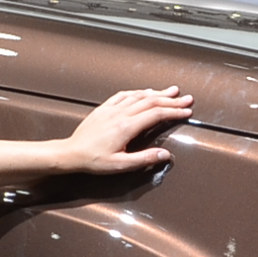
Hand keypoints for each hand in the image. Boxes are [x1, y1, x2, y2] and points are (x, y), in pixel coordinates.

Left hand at [61, 86, 192, 173]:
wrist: (71, 153)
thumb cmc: (94, 160)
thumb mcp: (121, 165)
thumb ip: (144, 158)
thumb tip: (165, 155)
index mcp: (127, 127)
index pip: (156, 114)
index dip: (174, 111)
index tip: (186, 111)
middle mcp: (120, 114)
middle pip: (151, 101)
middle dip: (171, 100)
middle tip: (187, 99)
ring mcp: (112, 109)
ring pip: (139, 96)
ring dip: (157, 93)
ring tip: (172, 91)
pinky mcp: (104, 108)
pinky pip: (124, 95)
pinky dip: (138, 92)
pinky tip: (145, 92)